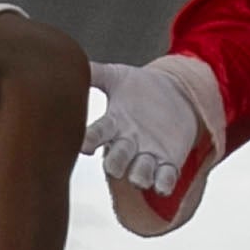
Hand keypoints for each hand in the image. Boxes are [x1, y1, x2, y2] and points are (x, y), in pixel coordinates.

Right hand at [86, 59, 209, 199]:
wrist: (176, 92)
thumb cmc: (141, 86)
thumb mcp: (118, 76)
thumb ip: (95, 73)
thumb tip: (73, 63)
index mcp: (113, 123)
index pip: (98, 133)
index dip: (91, 139)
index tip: (85, 145)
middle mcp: (127, 143)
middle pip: (117, 159)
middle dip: (115, 163)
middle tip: (113, 167)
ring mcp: (148, 154)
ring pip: (140, 172)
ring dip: (139, 176)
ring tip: (139, 179)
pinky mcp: (169, 161)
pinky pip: (165, 177)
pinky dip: (164, 183)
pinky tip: (162, 187)